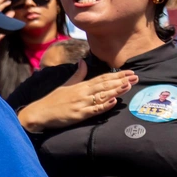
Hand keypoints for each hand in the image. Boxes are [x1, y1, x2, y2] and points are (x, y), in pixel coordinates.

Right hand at [18, 61, 137, 132]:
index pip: (101, 78)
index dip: (116, 75)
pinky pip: (93, 110)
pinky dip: (104, 106)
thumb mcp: (65, 84)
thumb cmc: (53, 100)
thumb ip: (78, 74)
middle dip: (121, 81)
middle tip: (136, 77)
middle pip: (104, 85)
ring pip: (101, 96)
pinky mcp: (78, 115)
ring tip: (128, 86)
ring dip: (115, 91)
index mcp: (80, 85)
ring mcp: (80, 103)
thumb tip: (83, 62)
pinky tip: (113, 102)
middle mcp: (82, 93)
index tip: (129, 72)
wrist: (40, 112)